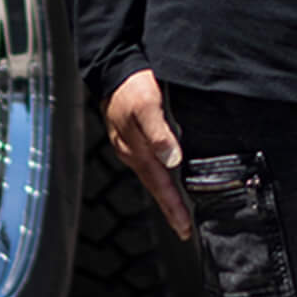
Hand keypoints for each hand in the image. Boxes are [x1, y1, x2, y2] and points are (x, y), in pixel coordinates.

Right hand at [105, 68, 192, 240]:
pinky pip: (149, 161)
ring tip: (179, 209)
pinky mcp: (132, 135)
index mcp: (136, 150)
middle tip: (184, 228)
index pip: (160, 185)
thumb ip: (159, 132)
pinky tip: (168, 173)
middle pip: (155, 186)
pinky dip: (160, 174)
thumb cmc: (130, 85)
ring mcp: (130, 144)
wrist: (111, 67)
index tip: (185, 228)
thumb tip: (173, 161)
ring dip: (166, 192)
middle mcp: (132, 152)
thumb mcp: (147, 104)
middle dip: (170, 207)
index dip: (173, 207)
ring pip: (152, 175)